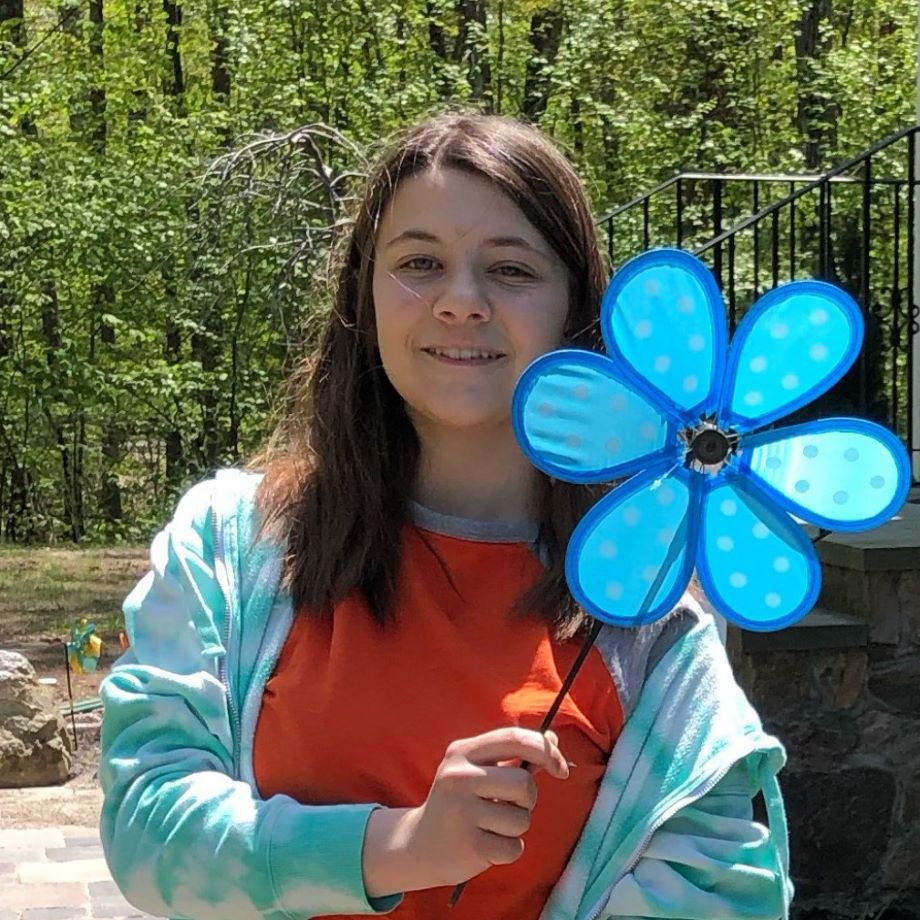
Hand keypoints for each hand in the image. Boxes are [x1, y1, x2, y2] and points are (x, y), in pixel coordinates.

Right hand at [362, 727, 568, 896]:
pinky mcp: (468, 845)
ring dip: (517, 826)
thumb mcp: (479, 770)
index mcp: (463, 751)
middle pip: (523, 784)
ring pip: (521, 819)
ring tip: (492, 825)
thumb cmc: (460, 801)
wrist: (419, 843)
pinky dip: (509, 849)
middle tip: (511, 806)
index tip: (561, 769)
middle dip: (529, 799)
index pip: (514, 738)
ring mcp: (461, 812)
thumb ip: (516, 755)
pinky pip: (514, 847)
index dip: (546, 751)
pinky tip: (486, 845)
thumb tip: (554, 740)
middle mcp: (458, 777)